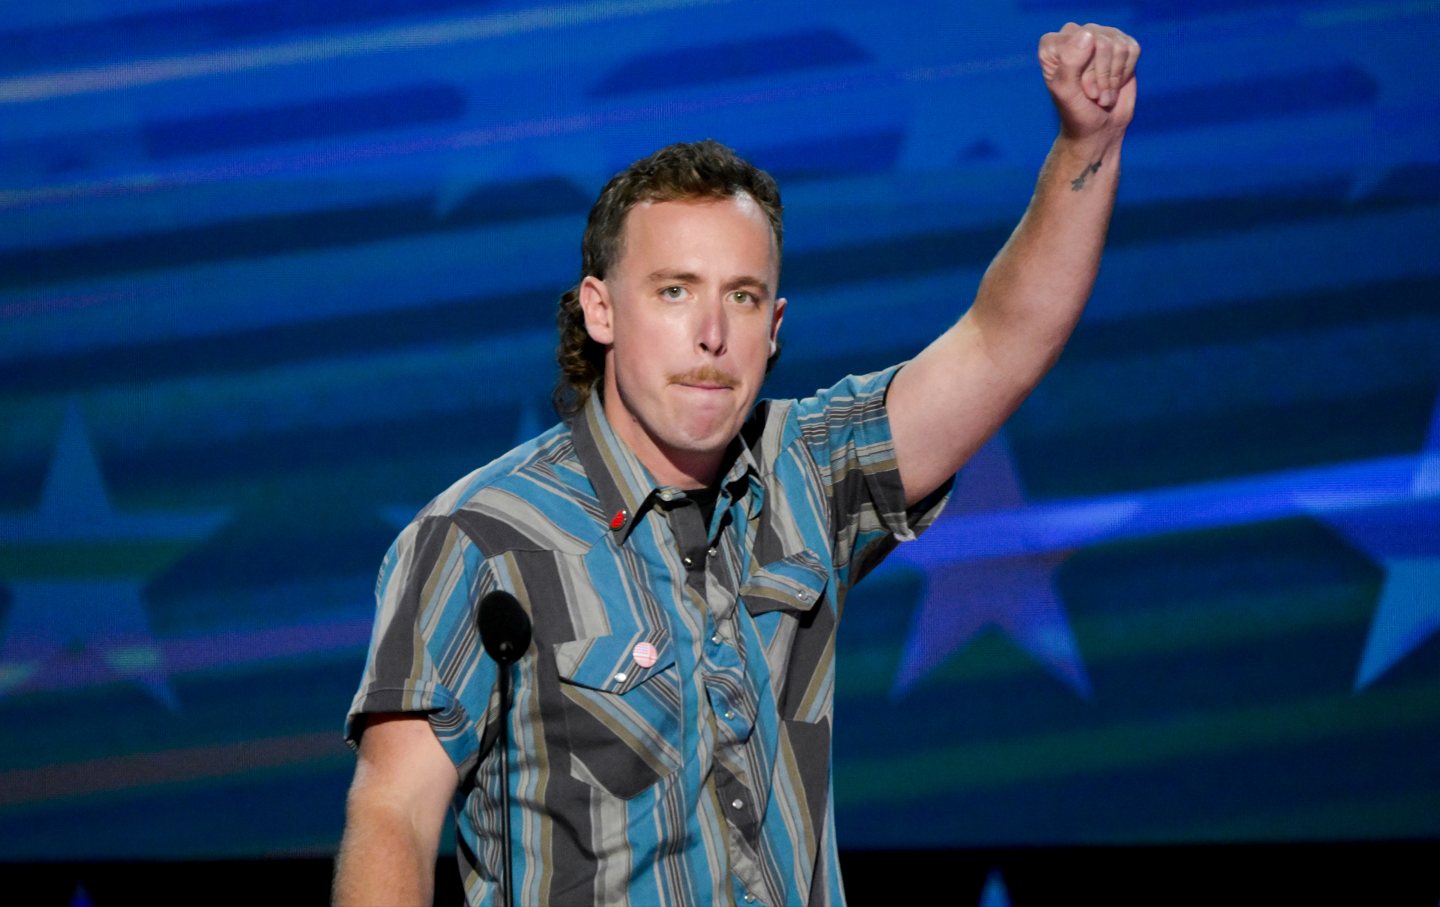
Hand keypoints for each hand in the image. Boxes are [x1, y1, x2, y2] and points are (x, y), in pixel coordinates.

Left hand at [1038, 23, 1138, 143]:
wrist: (1098, 129)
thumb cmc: (1076, 112)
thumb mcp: (1066, 91)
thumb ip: (1070, 61)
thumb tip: (1088, 34)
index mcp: (1052, 45)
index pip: (1078, 41)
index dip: (1084, 70)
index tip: (1079, 89)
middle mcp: (1075, 35)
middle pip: (1100, 43)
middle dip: (1100, 75)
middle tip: (1092, 94)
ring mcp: (1100, 38)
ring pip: (1118, 46)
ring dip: (1113, 77)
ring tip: (1102, 93)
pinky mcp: (1122, 46)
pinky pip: (1133, 50)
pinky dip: (1125, 72)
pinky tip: (1114, 84)